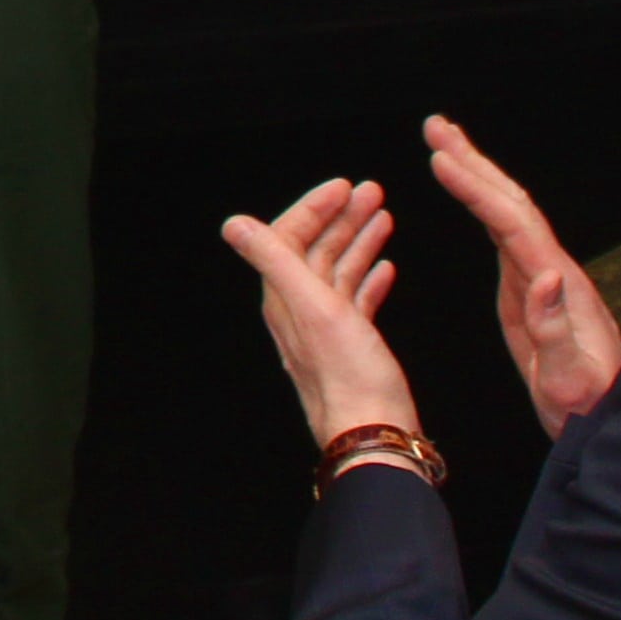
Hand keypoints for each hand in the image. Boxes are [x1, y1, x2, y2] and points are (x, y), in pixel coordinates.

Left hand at [217, 174, 421, 451]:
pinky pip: (356, 302)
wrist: (374, 433)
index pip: (290, 236)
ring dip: (359, 241)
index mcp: (284, 297)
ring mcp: (325, 330)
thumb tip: (233, 224)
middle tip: (374, 192)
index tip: (346, 186)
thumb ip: (274, 261)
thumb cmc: (348, 375)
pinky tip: (386, 268)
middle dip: (342, 217)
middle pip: (317, 250)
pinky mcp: (351, 348)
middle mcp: (299, 310)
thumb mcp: (312, 307)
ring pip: (339, 272)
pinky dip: (369, 279)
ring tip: (384, 216)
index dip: (315, 207)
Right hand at [424, 115, 620, 437]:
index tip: (441, 159)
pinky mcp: (534, 290)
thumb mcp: (570, 380)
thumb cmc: (589, 408)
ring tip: (444, 143)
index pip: (512, 223)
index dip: (476, 188)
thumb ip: (556, 330)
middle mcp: (554, 271)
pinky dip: (483, 204)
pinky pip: (505, 234)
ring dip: (477, 174)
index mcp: (557, 286)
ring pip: (509, 212)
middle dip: (474, 161)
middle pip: (512, 202)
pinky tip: (470, 193)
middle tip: (436, 125)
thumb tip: (547, 276)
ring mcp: (545, 278)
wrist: (612, 422)